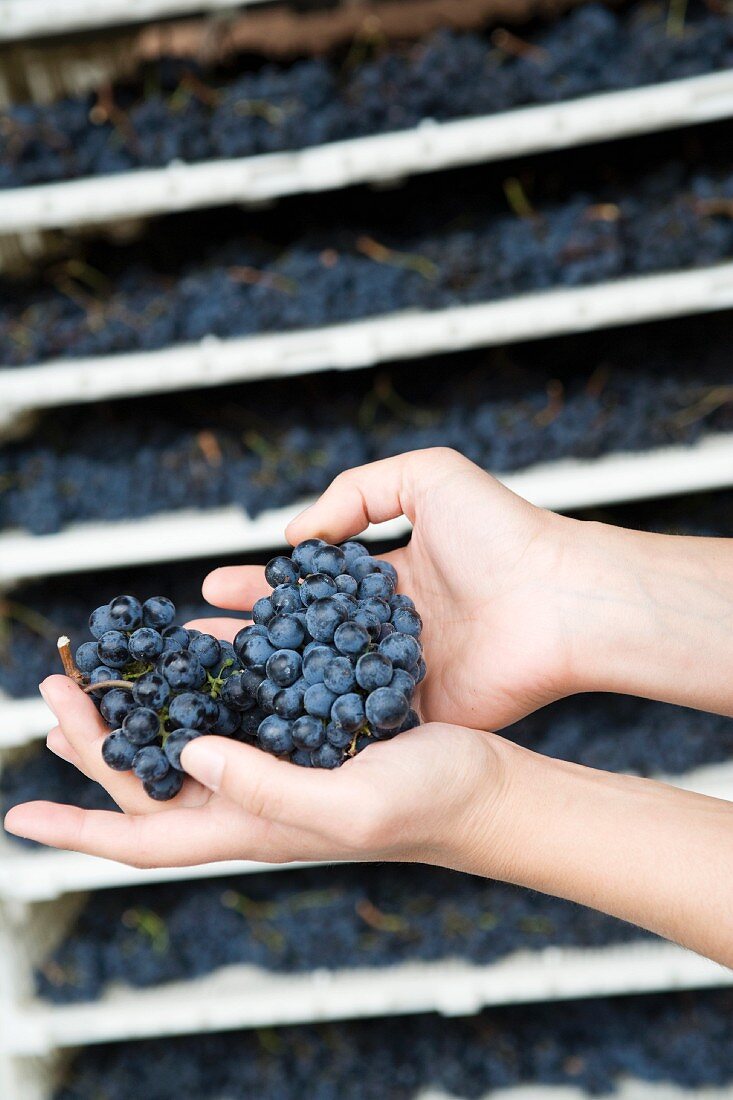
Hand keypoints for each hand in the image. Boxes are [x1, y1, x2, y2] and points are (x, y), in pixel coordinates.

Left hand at [4, 674, 511, 869]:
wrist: (487, 787)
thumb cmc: (430, 803)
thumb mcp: (349, 803)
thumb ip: (267, 787)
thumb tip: (187, 754)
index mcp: (254, 826)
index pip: (145, 838)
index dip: (79, 827)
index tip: (18, 813)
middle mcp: (253, 800)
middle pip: (149, 782)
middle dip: (92, 744)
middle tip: (54, 693)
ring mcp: (276, 766)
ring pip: (181, 743)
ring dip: (135, 713)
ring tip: (99, 677)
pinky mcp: (302, 734)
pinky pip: (231, 709)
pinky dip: (195, 687)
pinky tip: (189, 659)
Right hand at [196, 447, 575, 730]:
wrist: (559, 600)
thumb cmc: (503, 532)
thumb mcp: (427, 475)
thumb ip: (357, 492)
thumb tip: (299, 536)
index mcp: (388, 577)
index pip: (308, 584)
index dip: (258, 584)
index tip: (211, 586)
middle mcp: (386, 628)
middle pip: (303, 638)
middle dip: (246, 640)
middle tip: (194, 644)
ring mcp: (399, 674)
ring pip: (319, 685)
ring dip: (267, 689)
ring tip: (211, 691)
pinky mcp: (417, 715)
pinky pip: (356, 724)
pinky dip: (313, 729)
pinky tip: (262, 735)